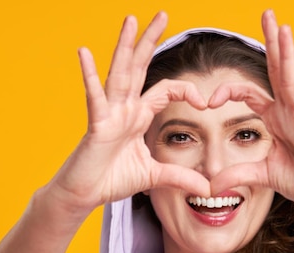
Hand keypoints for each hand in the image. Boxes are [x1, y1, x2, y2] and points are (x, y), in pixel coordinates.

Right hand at [47, 12, 210, 216]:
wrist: (85, 194)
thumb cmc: (112, 180)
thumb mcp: (155, 177)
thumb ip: (181, 178)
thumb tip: (208, 190)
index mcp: (138, 116)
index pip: (165, 90)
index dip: (186, 91)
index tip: (205, 102)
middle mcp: (124, 109)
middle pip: (140, 67)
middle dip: (150, 41)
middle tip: (163, 14)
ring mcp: (109, 113)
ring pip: (120, 73)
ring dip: (125, 45)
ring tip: (131, 19)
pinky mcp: (96, 125)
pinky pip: (94, 97)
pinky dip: (89, 76)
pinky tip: (84, 52)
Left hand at [208, 10, 293, 218]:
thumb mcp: (261, 176)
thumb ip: (236, 175)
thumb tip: (211, 186)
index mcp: (276, 117)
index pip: (249, 93)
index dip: (228, 91)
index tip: (209, 101)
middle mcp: (289, 111)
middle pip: (276, 71)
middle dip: (271, 43)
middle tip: (267, 14)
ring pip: (293, 82)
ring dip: (288, 55)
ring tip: (285, 29)